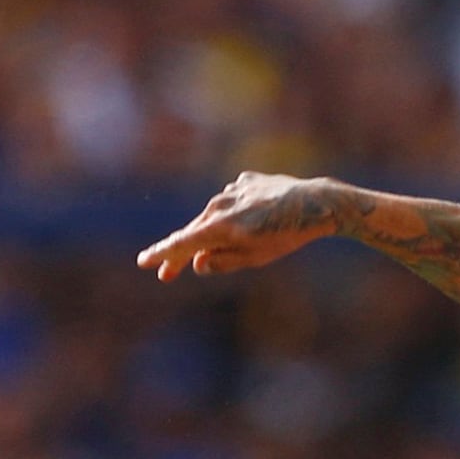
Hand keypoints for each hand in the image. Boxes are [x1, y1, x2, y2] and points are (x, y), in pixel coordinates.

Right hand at [139, 172, 336, 280]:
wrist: (315, 203)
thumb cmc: (286, 236)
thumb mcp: (254, 258)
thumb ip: (223, 262)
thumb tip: (198, 263)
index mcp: (219, 226)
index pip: (182, 243)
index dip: (162, 254)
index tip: (144, 262)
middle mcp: (220, 204)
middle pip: (193, 233)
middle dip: (179, 256)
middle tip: (167, 276)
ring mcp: (232, 190)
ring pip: (212, 218)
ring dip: (210, 236)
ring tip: (223, 251)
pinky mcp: (245, 181)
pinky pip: (231, 203)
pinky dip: (233, 216)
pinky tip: (249, 222)